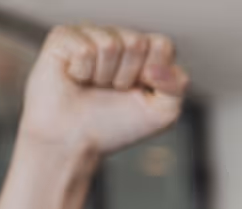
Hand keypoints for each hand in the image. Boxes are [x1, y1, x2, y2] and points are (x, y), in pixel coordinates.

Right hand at [18, 25, 188, 160]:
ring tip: (93, 86)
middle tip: (112, 90)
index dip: (154, 73)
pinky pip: (85, 49)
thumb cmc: (116, 126)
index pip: (162, 44)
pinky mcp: (64, 36)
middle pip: (137, 42)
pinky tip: (75, 78)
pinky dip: (82, 73)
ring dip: (104, 76)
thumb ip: (178, 86)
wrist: (76, 140)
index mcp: (144, 52)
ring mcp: (91, 34)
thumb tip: (156, 65)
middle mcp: (118, 38)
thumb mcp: (162, 113)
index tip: (140, 91)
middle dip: (127, 76)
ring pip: (111, 44)